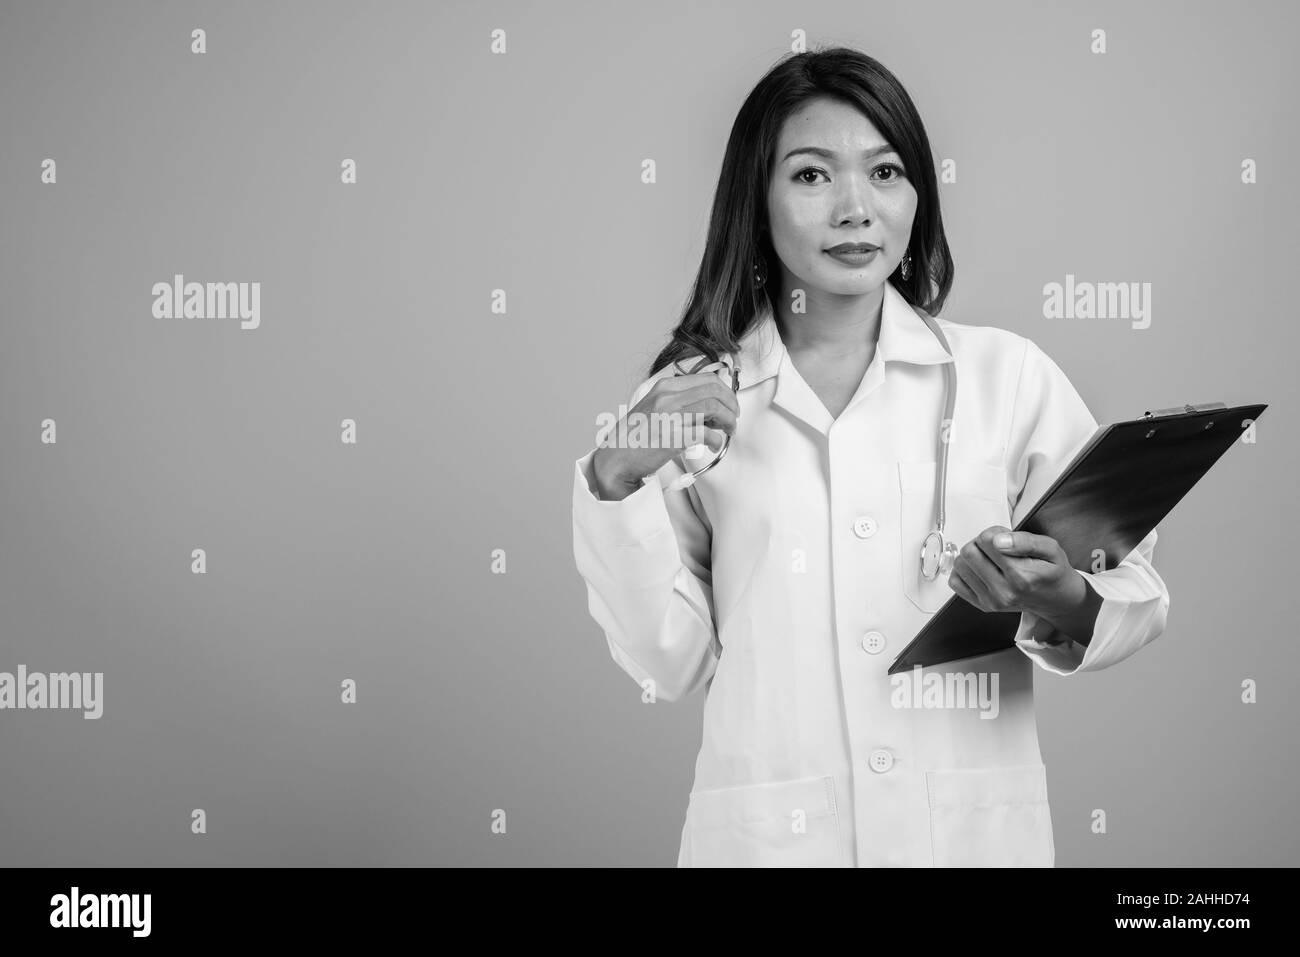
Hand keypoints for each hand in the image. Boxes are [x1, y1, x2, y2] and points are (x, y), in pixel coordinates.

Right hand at [592, 366, 738, 499]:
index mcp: (664, 387)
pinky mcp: (673, 437)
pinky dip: (716, 440)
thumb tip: (709, 408)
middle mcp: (668, 397)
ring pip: (714, 407)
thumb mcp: (653, 407)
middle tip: (733, 418)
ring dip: (728, 420)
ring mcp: (670, 416)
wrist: (616, 458)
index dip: (725, 391)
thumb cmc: (635, 437)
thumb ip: (677, 402)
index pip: (706, 379)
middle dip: (731, 404)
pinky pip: (706, 433)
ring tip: (728, 431)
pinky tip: (714, 446)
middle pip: (714, 390)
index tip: (729, 403)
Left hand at [947, 526, 1098, 640]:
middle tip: (996, 547)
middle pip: (969, 552)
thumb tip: (998, 540)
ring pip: (960, 565)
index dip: (994, 533)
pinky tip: (981, 570)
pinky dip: (964, 571)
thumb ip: (1025, 541)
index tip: (1005, 538)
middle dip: (981, 543)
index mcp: (1021, 576)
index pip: (986, 541)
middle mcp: (1004, 591)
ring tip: (990, 558)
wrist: (1056, 599)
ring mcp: (991, 600)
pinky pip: (955, 582)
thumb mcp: (1050, 549)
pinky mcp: (982, 605)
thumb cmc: (1052, 572)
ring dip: (972, 556)